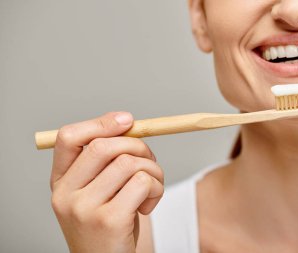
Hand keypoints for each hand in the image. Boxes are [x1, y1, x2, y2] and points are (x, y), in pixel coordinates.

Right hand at [50, 112, 163, 252]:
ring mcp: (84, 208)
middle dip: (138, 145)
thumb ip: (105, 162)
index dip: (100, 123)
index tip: (127, 120)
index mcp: (61, 182)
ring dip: (153, 169)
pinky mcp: (109, 220)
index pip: (68, 137)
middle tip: (150, 159)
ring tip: (153, 187)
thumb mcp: (97, 192)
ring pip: (129, 163)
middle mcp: (65, 194)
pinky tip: (149, 204)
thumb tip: (128, 124)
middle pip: (104, 146)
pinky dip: (157, 188)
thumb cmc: (107, 225)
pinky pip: (143, 182)